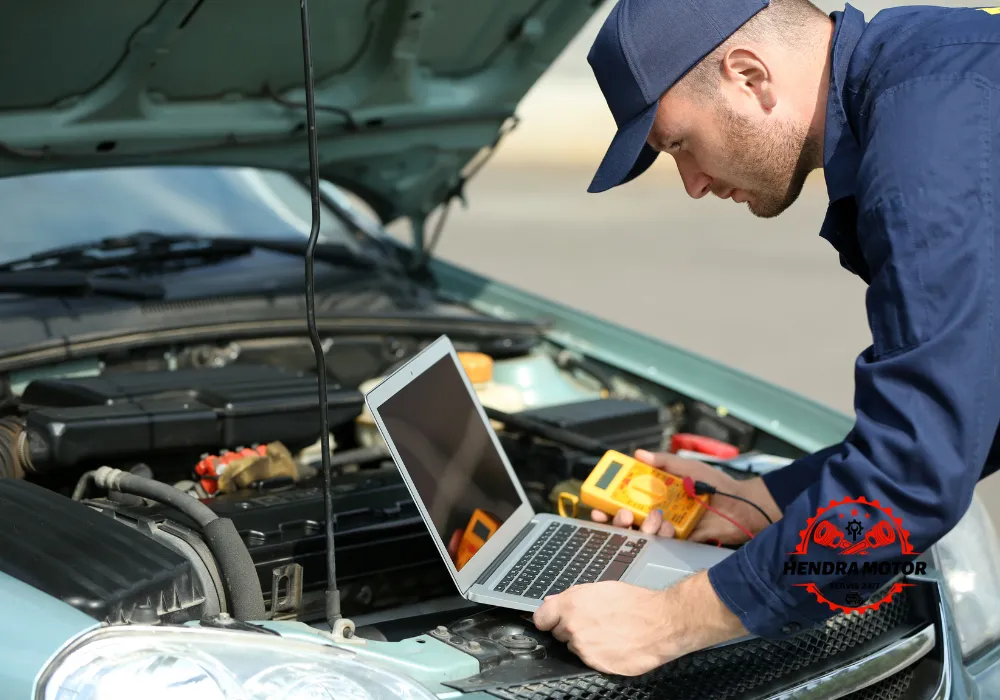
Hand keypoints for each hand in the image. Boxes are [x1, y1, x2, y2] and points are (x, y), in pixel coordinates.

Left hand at [532, 571, 746, 675]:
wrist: (661, 623)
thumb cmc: (634, 602)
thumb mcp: (601, 588)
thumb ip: (572, 596)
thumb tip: (552, 602)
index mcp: (571, 605)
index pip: (541, 618)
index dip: (548, 618)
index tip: (553, 620)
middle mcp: (573, 629)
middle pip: (559, 633)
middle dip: (571, 628)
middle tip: (594, 621)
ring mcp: (584, 650)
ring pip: (575, 647)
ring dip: (586, 642)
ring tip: (609, 632)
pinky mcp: (597, 665)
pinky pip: (590, 660)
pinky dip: (599, 654)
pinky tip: (614, 644)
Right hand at [590, 449, 781, 544]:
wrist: (742, 507)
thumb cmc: (718, 484)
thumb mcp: (688, 467)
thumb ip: (664, 461)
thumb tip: (639, 453)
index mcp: (657, 493)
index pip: (626, 497)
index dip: (609, 500)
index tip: (598, 502)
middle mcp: (658, 511)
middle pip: (626, 518)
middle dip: (616, 518)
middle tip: (620, 514)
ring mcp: (667, 528)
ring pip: (640, 532)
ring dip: (640, 526)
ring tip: (653, 518)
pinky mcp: (679, 542)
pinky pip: (661, 541)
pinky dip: (660, 534)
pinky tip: (667, 527)